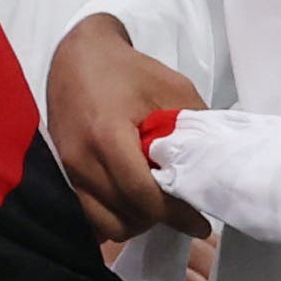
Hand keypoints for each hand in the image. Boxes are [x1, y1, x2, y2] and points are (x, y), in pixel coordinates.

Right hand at [46, 16, 210, 241]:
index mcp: (107, 136)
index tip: (201, 223)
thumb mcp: (172, 89)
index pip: (143, 194)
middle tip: (181, 210)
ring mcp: (68, 169)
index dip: (176, 215)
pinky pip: (90, 214)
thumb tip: (216, 165)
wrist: (77, 56)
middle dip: (159, 219)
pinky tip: (131, 201)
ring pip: (106, 224)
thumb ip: (194, 128)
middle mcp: (82, 160)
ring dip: (135, 221)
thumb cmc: (126, 70)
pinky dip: (114, 216)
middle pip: (126, 216)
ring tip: (155, 204)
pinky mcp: (64, 173)